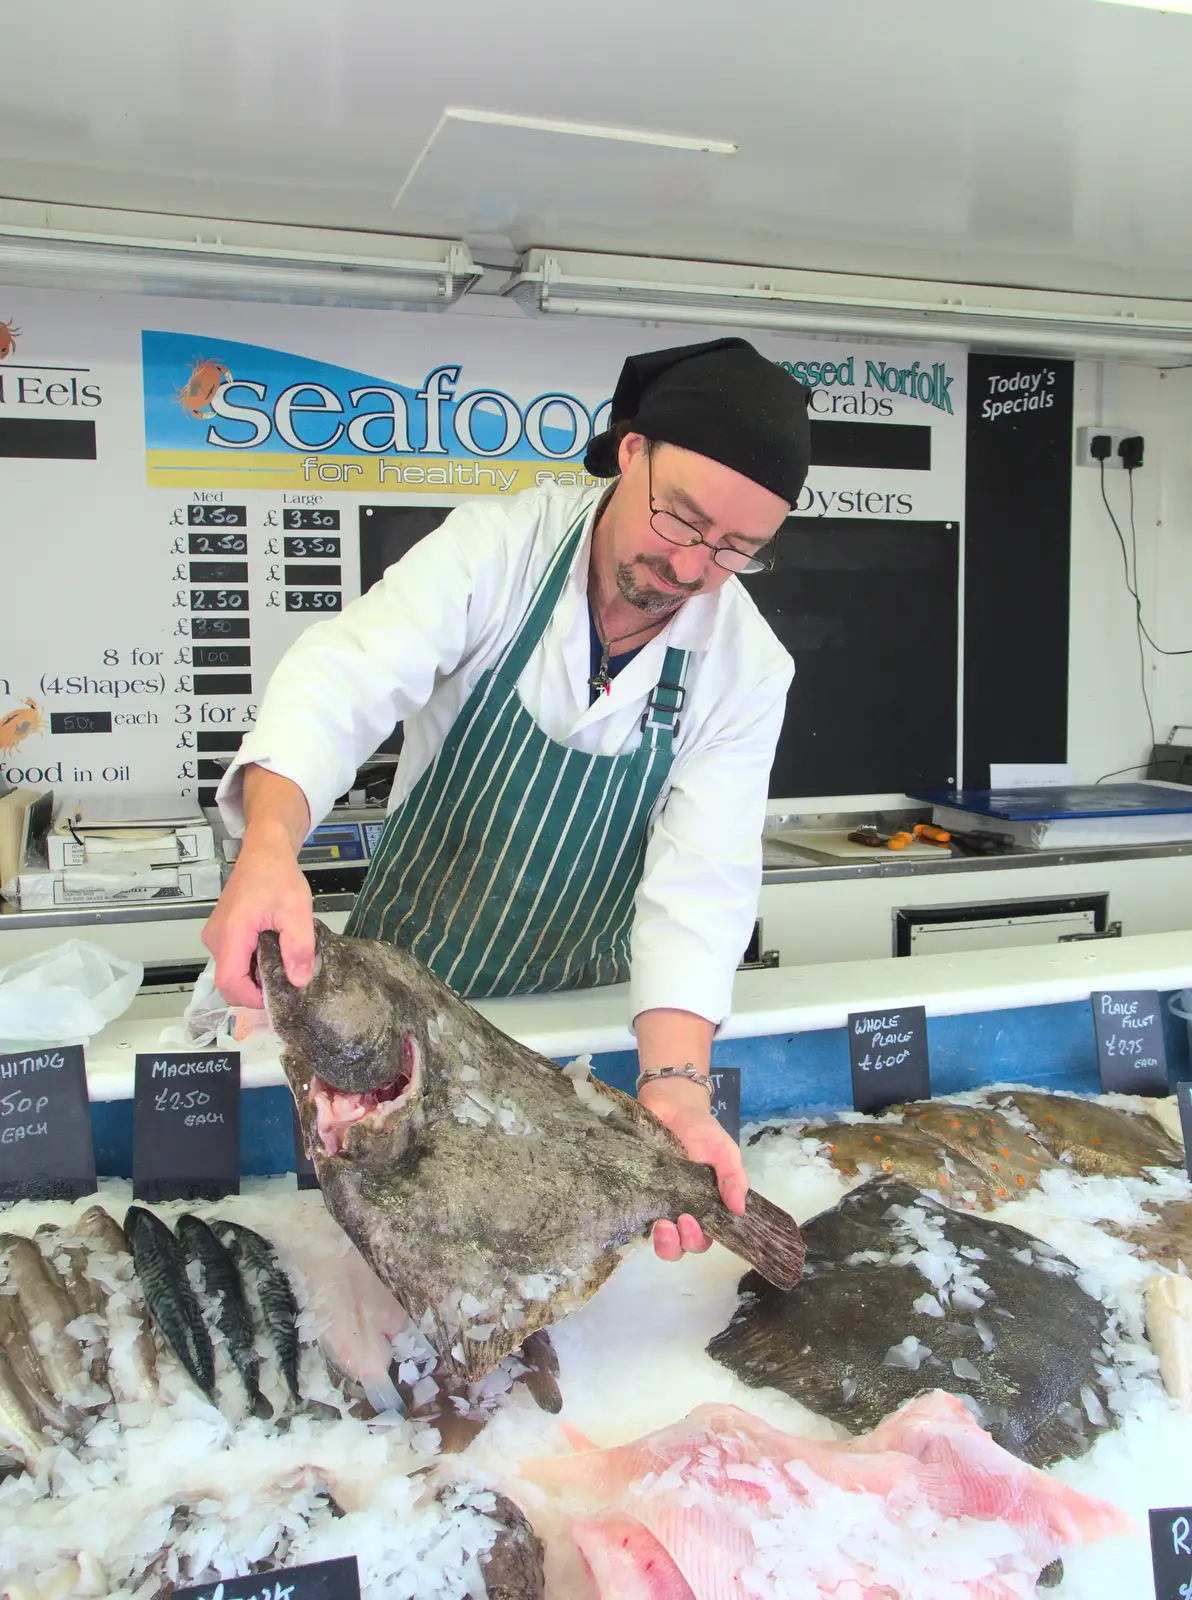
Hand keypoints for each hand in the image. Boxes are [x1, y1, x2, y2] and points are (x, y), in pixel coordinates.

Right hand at [202, 825, 313, 1007]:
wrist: (264, 852)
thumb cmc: (278, 877)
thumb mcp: (297, 912)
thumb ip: (299, 948)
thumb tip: (299, 981)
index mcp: (231, 933)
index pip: (230, 983)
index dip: (252, 998)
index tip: (279, 995)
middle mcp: (215, 938)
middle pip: (229, 981)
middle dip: (257, 988)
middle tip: (287, 978)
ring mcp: (214, 935)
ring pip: (232, 971)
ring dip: (256, 974)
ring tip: (282, 961)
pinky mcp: (220, 933)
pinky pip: (233, 959)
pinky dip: (252, 963)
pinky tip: (272, 951)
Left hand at [639, 1076, 749, 1262]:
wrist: (670, 1104)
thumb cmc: (700, 1129)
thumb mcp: (724, 1151)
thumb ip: (733, 1178)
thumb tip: (740, 1209)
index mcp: (706, 1206)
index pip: (706, 1236)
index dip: (700, 1238)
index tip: (692, 1221)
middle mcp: (682, 1210)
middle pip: (682, 1245)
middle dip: (680, 1243)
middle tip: (679, 1220)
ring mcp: (657, 1204)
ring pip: (659, 1239)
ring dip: (662, 1242)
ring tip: (661, 1224)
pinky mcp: (636, 1193)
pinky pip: (635, 1217)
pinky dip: (638, 1221)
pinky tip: (639, 1209)